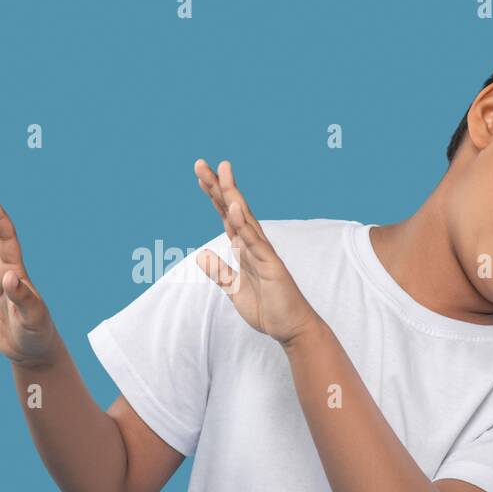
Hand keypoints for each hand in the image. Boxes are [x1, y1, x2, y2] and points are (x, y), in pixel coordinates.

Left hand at [193, 158, 320, 346]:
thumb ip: (220, 272)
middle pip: (232, 209)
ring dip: (231, 195)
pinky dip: (244, 224)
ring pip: (244, 218)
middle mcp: (254, 244)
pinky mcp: (272, 265)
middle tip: (201, 163)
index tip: (201, 174)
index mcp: (244, 248)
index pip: (225, 215)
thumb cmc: (268, 308)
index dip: (213, 195)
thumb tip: (202, 255)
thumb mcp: (234, 290)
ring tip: (220, 171)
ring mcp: (263, 253)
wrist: (291, 328)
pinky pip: (255, 242)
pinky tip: (234, 207)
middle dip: (217, 186)